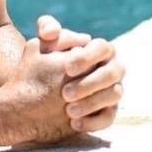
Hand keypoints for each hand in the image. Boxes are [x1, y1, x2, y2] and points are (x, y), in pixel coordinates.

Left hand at [35, 15, 124, 133]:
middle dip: (90, 83)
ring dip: (92, 102)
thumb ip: (46, 28)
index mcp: (98, 49)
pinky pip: (109, 118)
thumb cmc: (43, 60)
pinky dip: (94, 121)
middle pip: (113, 72)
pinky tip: (74, 123)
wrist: (37, 90)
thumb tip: (52, 32)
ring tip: (68, 110)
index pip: (102, 48)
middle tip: (65, 93)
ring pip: (114, 94)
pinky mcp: (107, 111)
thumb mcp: (41, 43)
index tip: (67, 68)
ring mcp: (111, 90)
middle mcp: (110, 68)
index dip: (87, 57)